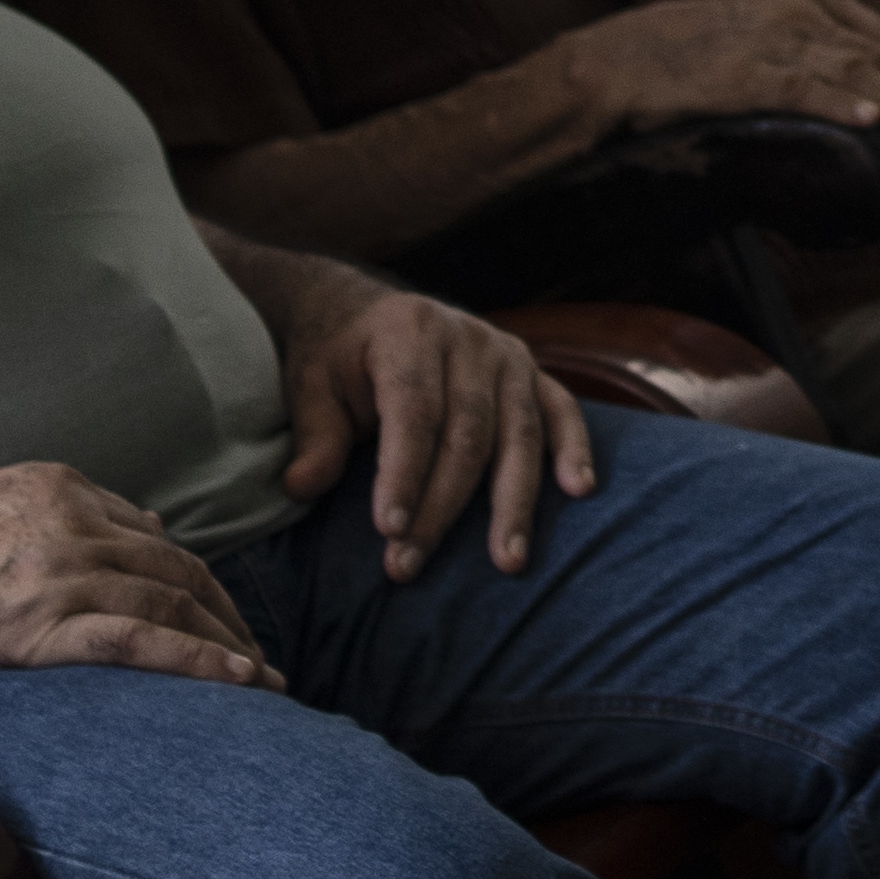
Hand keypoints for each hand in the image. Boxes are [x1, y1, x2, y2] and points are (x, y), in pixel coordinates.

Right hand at [0, 459, 272, 687]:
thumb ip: (42, 521)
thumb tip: (104, 546)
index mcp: (56, 487)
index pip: (151, 535)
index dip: (193, 581)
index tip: (217, 617)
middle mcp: (69, 521)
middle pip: (178, 568)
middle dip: (227, 616)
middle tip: (256, 658)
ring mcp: (56, 571)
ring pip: (173, 603)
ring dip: (228, 647)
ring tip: (261, 687)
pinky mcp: (37, 625)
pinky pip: (142, 643)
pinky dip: (201, 664)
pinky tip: (240, 686)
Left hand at [261, 263, 600, 581]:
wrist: (365, 313)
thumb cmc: (338, 359)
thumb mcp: (312, 386)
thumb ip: (316, 435)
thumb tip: (301, 488)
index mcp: (409, 332)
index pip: (413, 411)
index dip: (404, 472)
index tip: (389, 529)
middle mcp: (467, 338)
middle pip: (466, 434)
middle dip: (441, 507)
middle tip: (409, 565)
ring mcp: (506, 354)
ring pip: (518, 434)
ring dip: (513, 502)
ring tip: (506, 562)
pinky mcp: (531, 372)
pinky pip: (562, 410)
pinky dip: (574, 448)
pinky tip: (578, 490)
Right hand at [568, 0, 879, 148]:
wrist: (624, 59)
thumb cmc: (696, 55)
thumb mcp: (765, 32)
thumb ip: (812, 47)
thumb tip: (863, 90)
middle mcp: (797, 8)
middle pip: (879, 54)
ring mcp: (772, 39)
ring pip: (854, 73)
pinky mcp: (745, 74)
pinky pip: (804, 88)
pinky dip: (841, 104)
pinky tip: (871, 123)